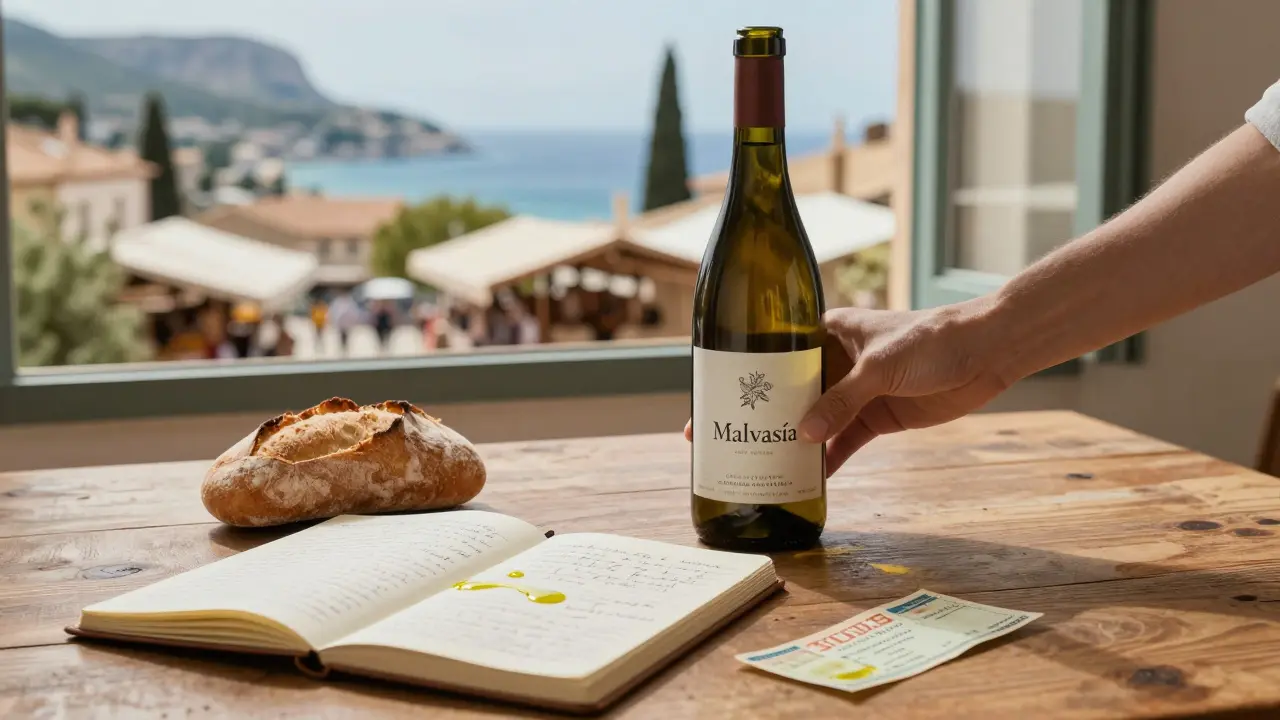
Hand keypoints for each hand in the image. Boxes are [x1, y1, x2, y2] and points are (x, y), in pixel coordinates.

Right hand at [683, 299, 1012, 474]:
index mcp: (828, 333)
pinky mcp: (876, 417)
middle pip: (786, 392)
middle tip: (717, 438)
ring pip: (812, 420)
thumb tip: (803, 434)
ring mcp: (855, 391)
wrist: (987, 352)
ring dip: (789, 442)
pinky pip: (842, 441)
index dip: (744, 375)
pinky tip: (805, 480)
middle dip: (757, 415)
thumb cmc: (932, 340)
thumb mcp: (879, 367)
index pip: (775, 354)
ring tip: (754, 465)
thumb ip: (841, 400)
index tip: (712, 395)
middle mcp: (835, 362)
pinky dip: (826, 460)